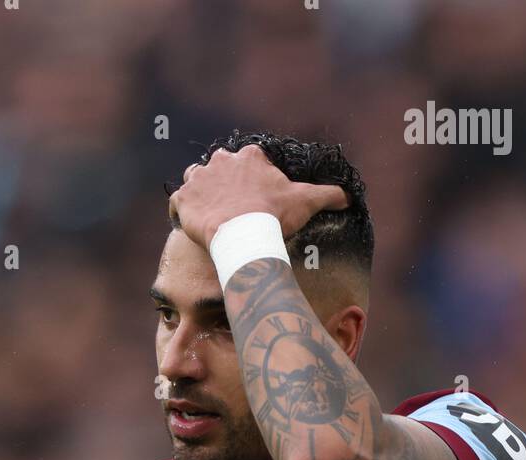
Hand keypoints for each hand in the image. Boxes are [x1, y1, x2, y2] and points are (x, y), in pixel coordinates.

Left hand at [167, 144, 347, 250]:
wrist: (244, 236)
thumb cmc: (274, 216)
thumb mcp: (306, 201)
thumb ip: (327, 195)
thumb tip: (348, 197)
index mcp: (249, 156)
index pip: (247, 162)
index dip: (250, 181)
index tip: (254, 200)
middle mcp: (221, 160)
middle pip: (219, 168)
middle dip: (223, 185)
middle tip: (231, 210)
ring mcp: (199, 178)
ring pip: (196, 181)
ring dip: (200, 195)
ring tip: (210, 216)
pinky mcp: (183, 198)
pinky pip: (176, 202)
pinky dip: (181, 212)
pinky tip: (190, 224)